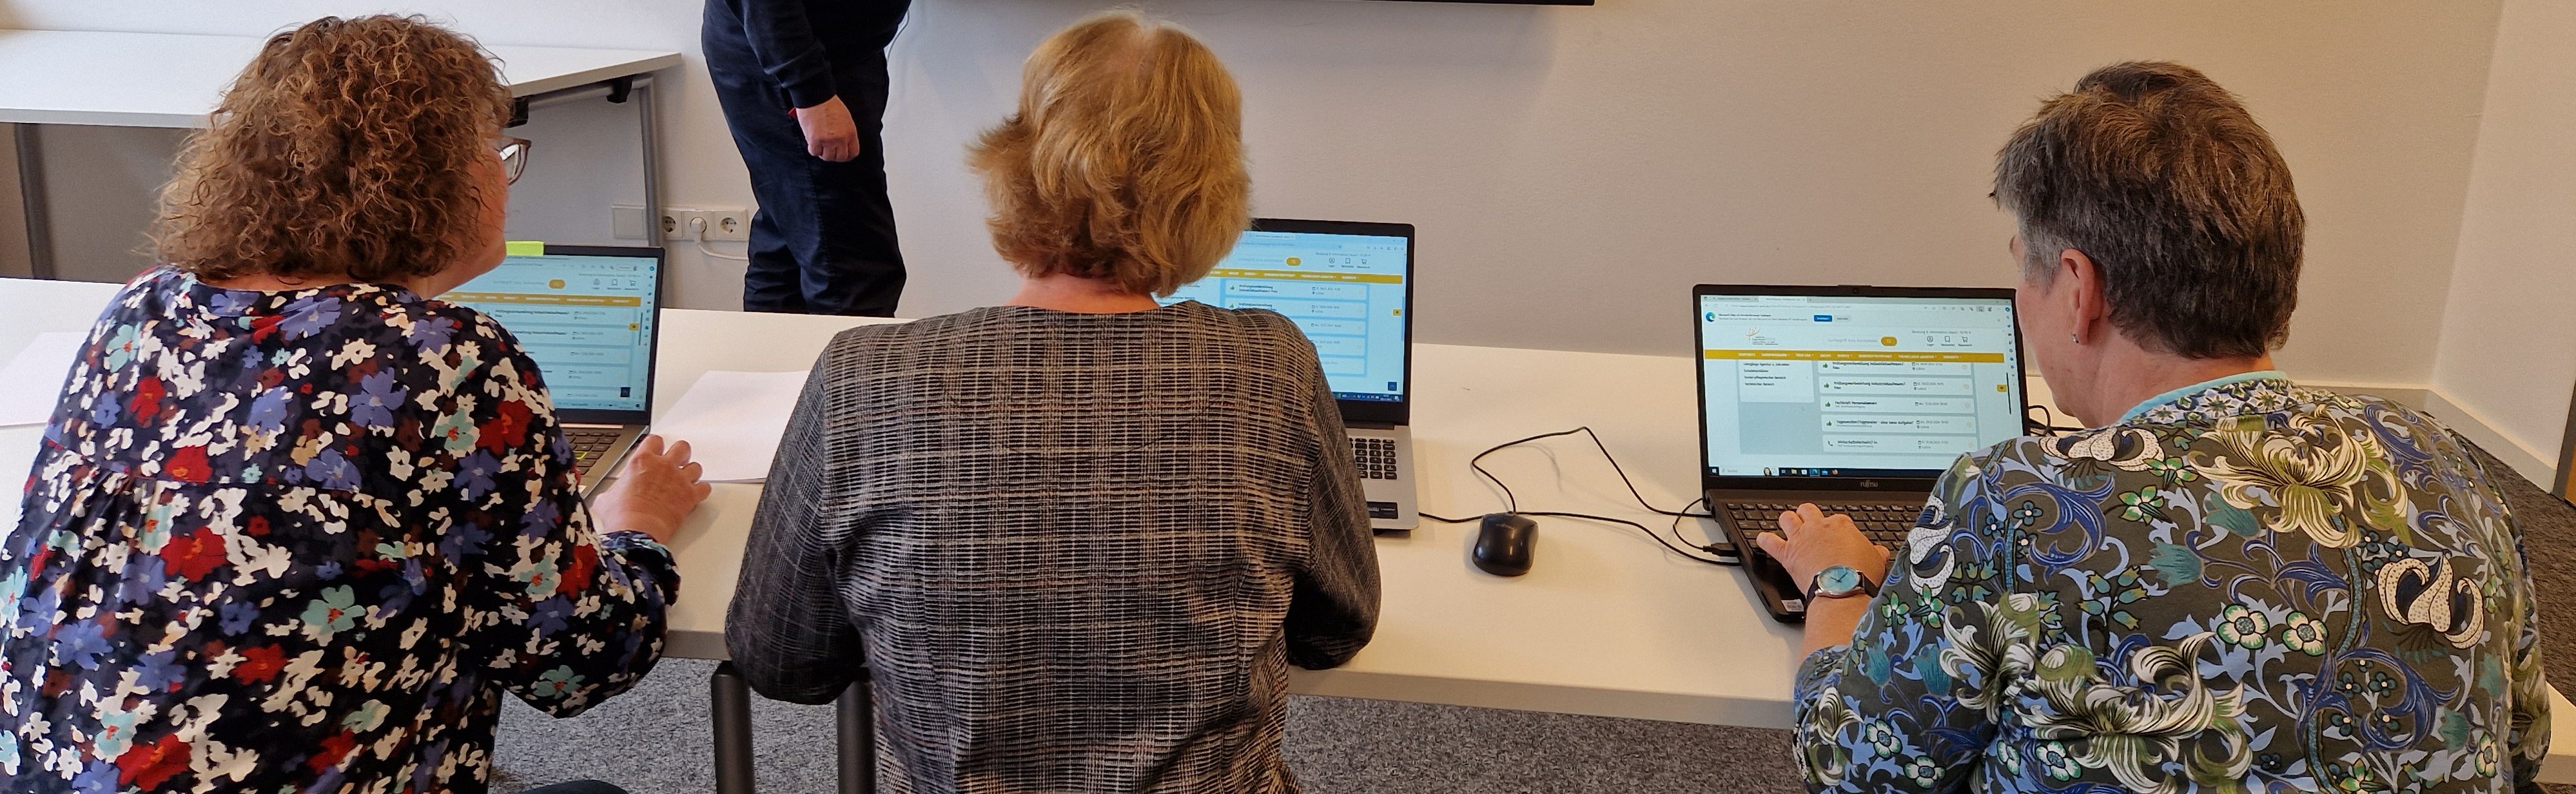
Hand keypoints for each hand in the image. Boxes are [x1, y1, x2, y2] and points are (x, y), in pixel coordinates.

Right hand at [588, 435, 710, 543]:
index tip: (656, 452)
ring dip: (691, 473)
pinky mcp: (690, 496)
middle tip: (676, 463)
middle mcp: (664, 466)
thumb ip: (613, 491)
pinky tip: (694, 495)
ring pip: (696, 466)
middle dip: (680, 454)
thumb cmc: (621, 515)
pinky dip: (701, 491)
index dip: (657, 446)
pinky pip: (705, 487)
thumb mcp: (606, 498)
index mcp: (642, 461)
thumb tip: (607, 498)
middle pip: (682, 447)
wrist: (636, 530)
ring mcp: (679, 480)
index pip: (655, 440)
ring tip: (684, 481)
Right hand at [792, 96, 860, 161]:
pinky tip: (812, 142)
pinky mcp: (815, 140)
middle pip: (840, 157)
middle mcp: (841, 138)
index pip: (853, 153)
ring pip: (827, 157)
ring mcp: (828, 141)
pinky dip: (813, 149)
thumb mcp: (845, 118)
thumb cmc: (829, 103)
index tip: (841, 153)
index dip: (846, 155)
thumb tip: (842, 143)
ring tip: (820, 145)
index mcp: (850, 132)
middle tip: (828, 150)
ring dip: (823, 153)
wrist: (816, 96)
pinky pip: (814, 152)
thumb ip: (845, 132)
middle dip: (834, 155)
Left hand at [1752, 503, 1890, 591]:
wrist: (1842, 588)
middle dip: (1807, 514)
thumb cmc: (1859, 574)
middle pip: (1808, 510)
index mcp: (1840, 524)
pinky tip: (1762, 539)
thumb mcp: (1876, 560)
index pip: (1836, 519)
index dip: (1835, 527)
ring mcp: (1800, 538)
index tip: (1836, 536)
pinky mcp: (1787, 553)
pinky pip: (1769, 542)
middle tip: (1808, 522)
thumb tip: (1880, 552)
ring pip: (1787, 518)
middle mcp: (1818, 527)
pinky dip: (1764, 540)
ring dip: (1786, 521)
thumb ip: (1875, 552)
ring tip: (1787, 524)